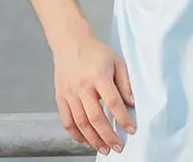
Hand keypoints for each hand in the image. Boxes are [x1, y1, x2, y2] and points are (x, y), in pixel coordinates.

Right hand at [51, 36, 133, 154]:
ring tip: (103, 149)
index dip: (123, 118)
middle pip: (95, 117)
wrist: (70, 43)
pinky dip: (75, 134)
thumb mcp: (117, 62)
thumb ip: (125, 83)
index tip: (132, 130)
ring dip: (92, 139)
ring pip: (80, 123)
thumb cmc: (96, 52)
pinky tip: (85, 141)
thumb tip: (132, 104)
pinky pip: (66, 120)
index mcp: (99, 76)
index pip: (113, 102)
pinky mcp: (60, 97)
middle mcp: (82, 87)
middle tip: (118, 147)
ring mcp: (69, 93)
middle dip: (108, 135)